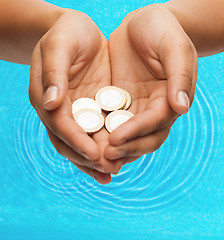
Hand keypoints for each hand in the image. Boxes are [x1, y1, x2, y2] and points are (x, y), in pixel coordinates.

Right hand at [29, 11, 124, 183]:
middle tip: (109, 169)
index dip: (77, 140)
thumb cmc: (67, 32)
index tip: (95, 153)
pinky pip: (98, 131)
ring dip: (97, 160)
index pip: (61, 125)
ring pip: (84, 141)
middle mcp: (60, 110)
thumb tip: (51, 104)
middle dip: (88, 157)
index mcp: (47, 97)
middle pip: (70, 141)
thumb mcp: (59, 45)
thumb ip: (54, 73)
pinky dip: (106, 146)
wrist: (78, 31)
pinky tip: (118, 158)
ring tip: (113, 172)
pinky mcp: (93, 108)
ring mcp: (77, 111)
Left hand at [105, 5, 197, 164]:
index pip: (156, 122)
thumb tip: (181, 108)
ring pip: (128, 135)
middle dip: (126, 148)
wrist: (142, 24)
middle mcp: (154, 108)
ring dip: (114, 148)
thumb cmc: (161, 30)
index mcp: (170, 98)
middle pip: (144, 137)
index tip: (116, 138)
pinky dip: (103, 134)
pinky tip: (89, 140)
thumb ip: (180, 76)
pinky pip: (111, 122)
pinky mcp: (120, 103)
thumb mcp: (174, 47)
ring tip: (95, 157)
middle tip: (105, 156)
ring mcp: (136, 107)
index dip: (137, 131)